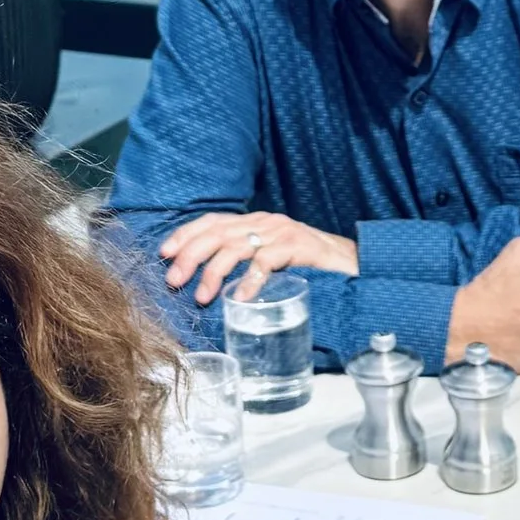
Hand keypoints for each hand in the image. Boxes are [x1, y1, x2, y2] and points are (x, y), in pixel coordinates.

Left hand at [162, 212, 358, 306]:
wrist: (356, 265)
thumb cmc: (310, 267)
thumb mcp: (273, 259)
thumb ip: (246, 261)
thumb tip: (210, 283)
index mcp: (255, 222)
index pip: (212, 221)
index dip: (186, 234)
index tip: (163, 253)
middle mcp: (265, 222)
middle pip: (217, 232)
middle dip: (190, 255)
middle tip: (174, 280)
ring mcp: (283, 232)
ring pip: (236, 246)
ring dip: (214, 271)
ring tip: (202, 296)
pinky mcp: (300, 246)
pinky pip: (268, 261)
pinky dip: (251, 280)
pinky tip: (241, 298)